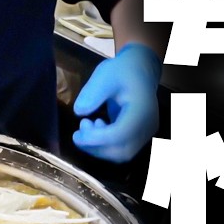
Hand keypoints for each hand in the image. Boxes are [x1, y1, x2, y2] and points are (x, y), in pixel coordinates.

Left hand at [72, 43, 160, 162]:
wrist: (140, 70)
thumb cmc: (122, 71)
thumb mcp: (105, 76)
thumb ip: (93, 93)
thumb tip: (79, 112)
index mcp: (141, 111)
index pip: (120, 135)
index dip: (96, 139)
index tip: (77, 134)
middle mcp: (147, 126)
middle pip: (122, 151)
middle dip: (95, 147)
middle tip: (79, 130)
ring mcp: (145, 133)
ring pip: (122, 154)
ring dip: (99, 147)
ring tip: (87, 125)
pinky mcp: (140, 135)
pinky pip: (122, 148)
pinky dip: (105, 144)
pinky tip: (97, 127)